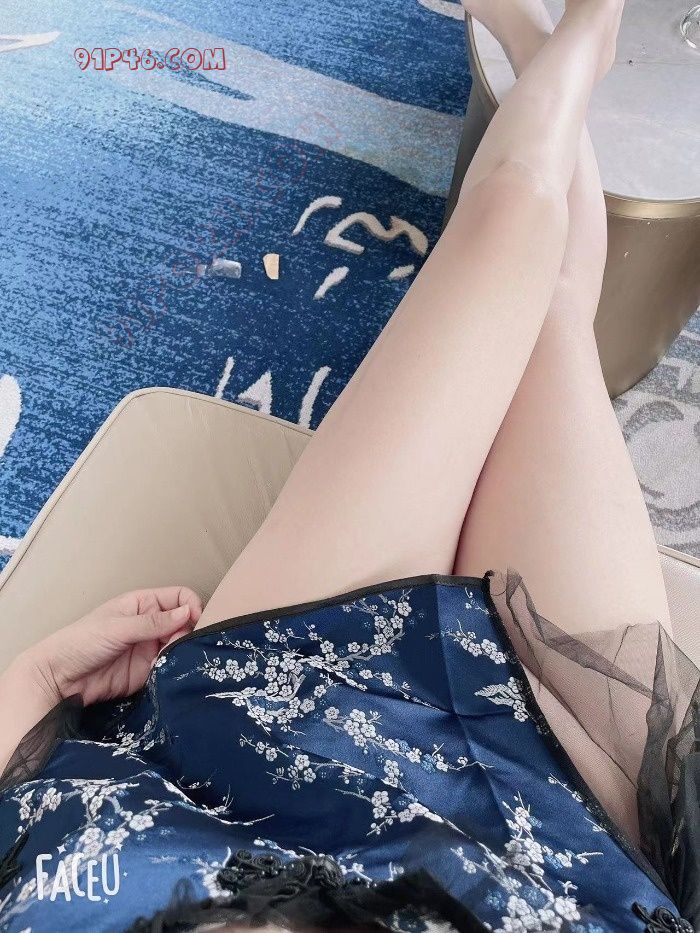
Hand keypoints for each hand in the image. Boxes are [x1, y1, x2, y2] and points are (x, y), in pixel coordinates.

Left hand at [20, 587, 202, 707]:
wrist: (60, 679)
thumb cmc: (81, 642)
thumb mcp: (118, 627)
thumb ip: (153, 622)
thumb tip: (188, 612)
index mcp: (143, 604)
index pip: (179, 598)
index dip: (192, 606)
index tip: (197, 620)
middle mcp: (151, 625)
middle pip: (185, 623)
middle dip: (190, 632)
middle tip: (183, 644)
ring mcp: (150, 649)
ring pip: (180, 647)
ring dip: (182, 652)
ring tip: (173, 660)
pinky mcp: (148, 673)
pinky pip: (170, 668)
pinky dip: (175, 669)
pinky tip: (169, 672)